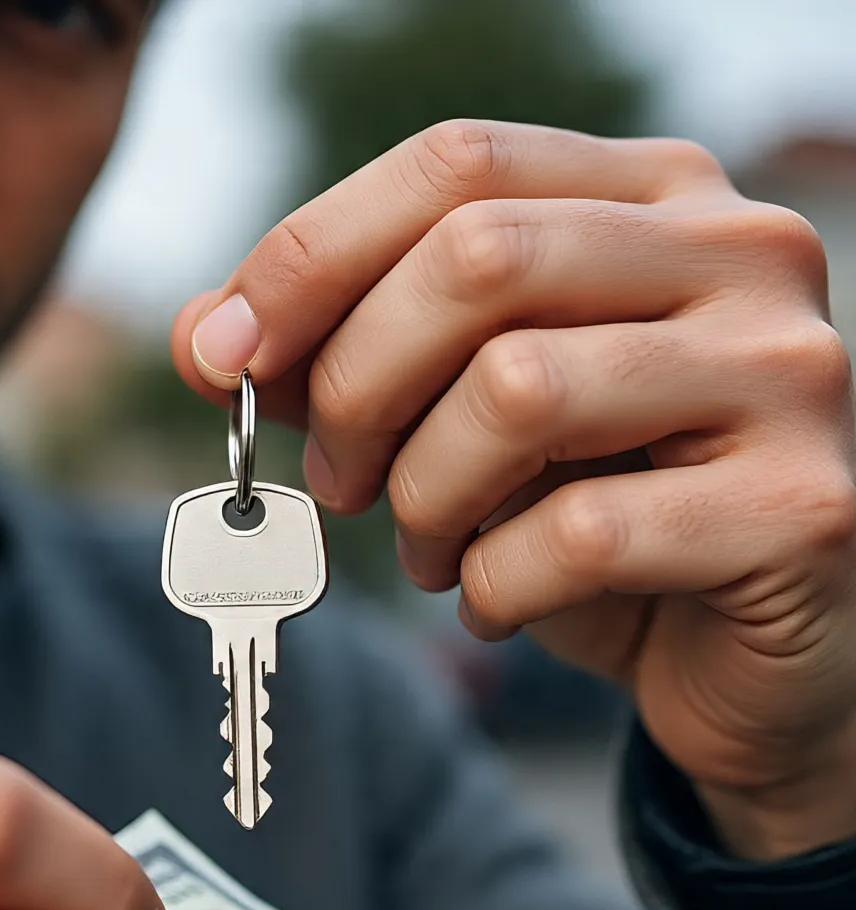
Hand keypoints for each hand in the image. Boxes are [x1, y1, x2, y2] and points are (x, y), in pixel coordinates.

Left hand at [174, 120, 855, 859]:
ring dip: (423, 498)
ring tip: (427, 549)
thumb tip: (205, 336)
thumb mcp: (458, 418)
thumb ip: (345, 356)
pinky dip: (491, 586)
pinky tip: (493, 601)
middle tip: (339, 479)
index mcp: (651, 199)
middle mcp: (736, 256)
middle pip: (476, 260)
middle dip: (357, 388)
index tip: (221, 354)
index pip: (453, 166)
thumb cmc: (592, 515)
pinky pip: (575, 537)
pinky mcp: (798, 509)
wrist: (737, 651)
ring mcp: (782, 376)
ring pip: (517, 392)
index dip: (310, 257)